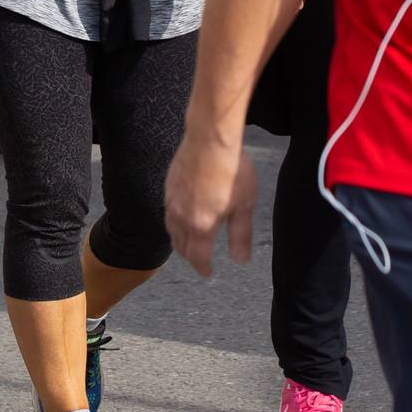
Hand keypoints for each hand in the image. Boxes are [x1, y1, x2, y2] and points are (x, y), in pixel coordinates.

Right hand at [164, 129, 257, 276]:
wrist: (210, 139)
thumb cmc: (232, 171)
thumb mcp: (244, 206)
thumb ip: (240, 236)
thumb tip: (240, 260)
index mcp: (201, 226)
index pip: (197, 257)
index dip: (203, 267)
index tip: (208, 272)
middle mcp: (181, 217)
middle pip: (180, 246)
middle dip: (190, 257)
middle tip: (199, 259)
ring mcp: (172, 201)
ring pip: (170, 230)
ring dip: (179, 241)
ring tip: (189, 242)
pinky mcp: (168, 186)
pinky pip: (167, 212)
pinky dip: (174, 222)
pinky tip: (182, 215)